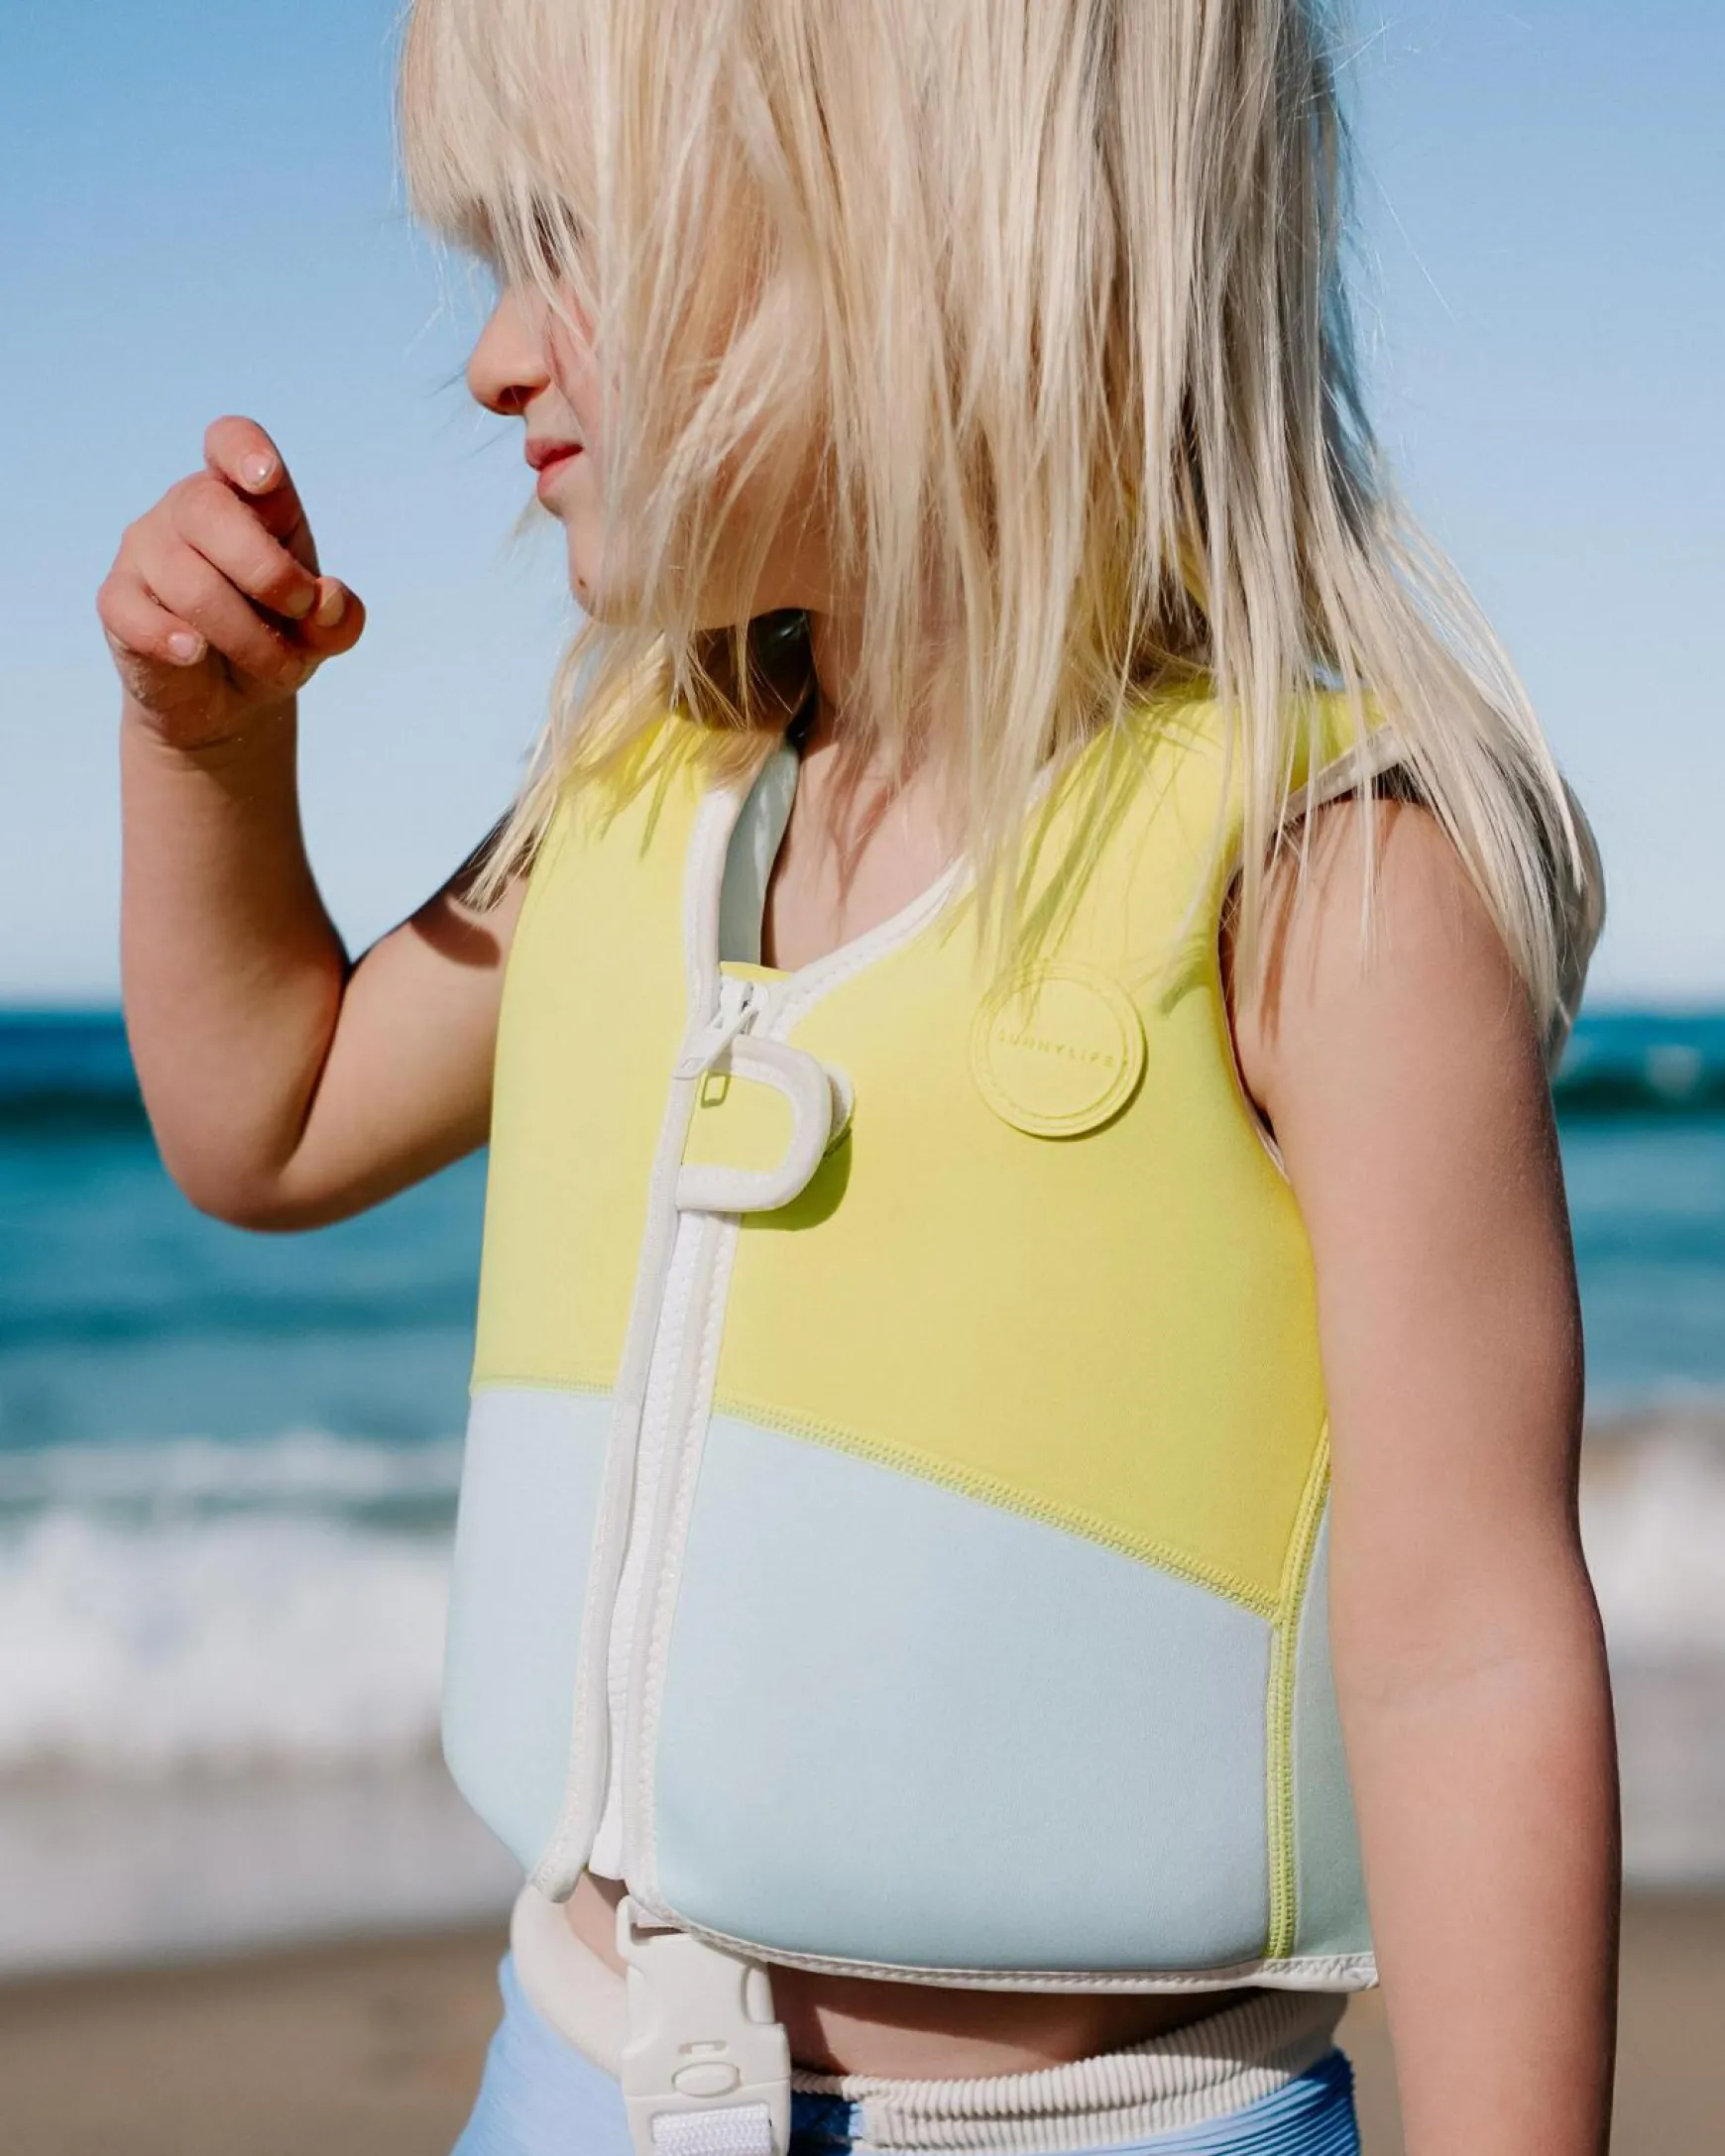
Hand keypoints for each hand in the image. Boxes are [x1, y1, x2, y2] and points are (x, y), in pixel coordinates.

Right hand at [98, 415, 365, 750]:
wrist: (228, 699)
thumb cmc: (276, 638)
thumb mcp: (320, 631)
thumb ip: (339, 616)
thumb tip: (328, 600)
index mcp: (244, 497)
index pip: (229, 442)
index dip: (245, 450)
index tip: (267, 478)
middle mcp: (188, 510)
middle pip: (209, 509)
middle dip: (267, 570)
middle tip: (301, 610)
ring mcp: (146, 550)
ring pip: (186, 579)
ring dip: (246, 635)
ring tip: (278, 666)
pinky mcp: (117, 599)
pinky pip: (133, 611)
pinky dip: (168, 637)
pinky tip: (193, 654)